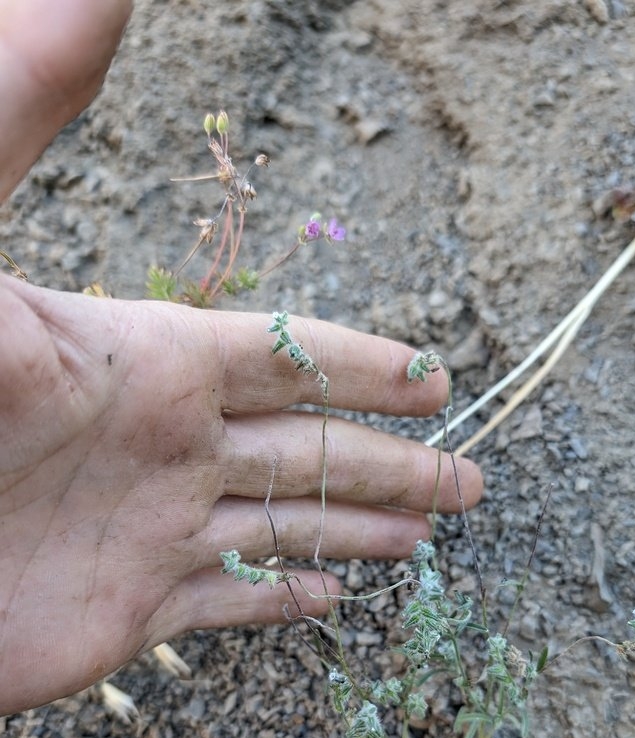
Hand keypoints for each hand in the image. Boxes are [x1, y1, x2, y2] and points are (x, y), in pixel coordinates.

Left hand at [0, 277, 481, 712]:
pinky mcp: (125, 612)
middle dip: (397, 465)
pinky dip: (280, 602)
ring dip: (357, 531)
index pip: (290, 360)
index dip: (368, 369)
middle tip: (469, 481)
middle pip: (311, 454)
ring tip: (424, 537)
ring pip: (281, 528)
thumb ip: (27, 108)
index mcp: (151, 364)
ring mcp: (149, 530)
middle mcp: (166, 446)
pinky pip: (226, 602)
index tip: (435, 377)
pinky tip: (331, 599)